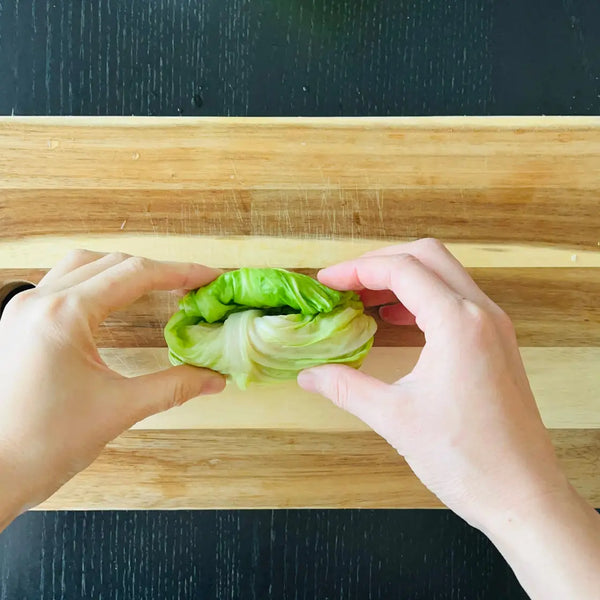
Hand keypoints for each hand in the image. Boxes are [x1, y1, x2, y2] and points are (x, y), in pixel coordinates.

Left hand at [0, 251, 224, 521]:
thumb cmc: (45, 445)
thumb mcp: (119, 410)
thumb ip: (173, 387)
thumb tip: (213, 379)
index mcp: (64, 315)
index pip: (134, 275)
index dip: (179, 273)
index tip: (208, 277)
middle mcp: (39, 301)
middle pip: (111, 263)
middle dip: (156, 271)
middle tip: (190, 286)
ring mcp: (23, 309)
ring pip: (83, 266)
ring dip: (124, 271)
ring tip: (157, 287)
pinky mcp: (17, 323)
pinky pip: (63, 284)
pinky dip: (97, 283)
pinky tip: (114, 302)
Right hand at [298, 238, 567, 530]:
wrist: (523, 496)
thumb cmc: (466, 459)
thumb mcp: (394, 418)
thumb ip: (346, 387)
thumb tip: (309, 375)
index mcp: (458, 323)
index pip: (401, 269)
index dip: (356, 269)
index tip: (327, 282)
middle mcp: (482, 313)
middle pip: (427, 256)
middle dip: (380, 262)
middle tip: (345, 282)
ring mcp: (494, 327)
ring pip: (444, 275)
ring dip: (402, 278)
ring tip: (363, 298)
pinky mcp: (497, 344)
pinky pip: (456, 301)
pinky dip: (422, 299)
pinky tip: (395, 320)